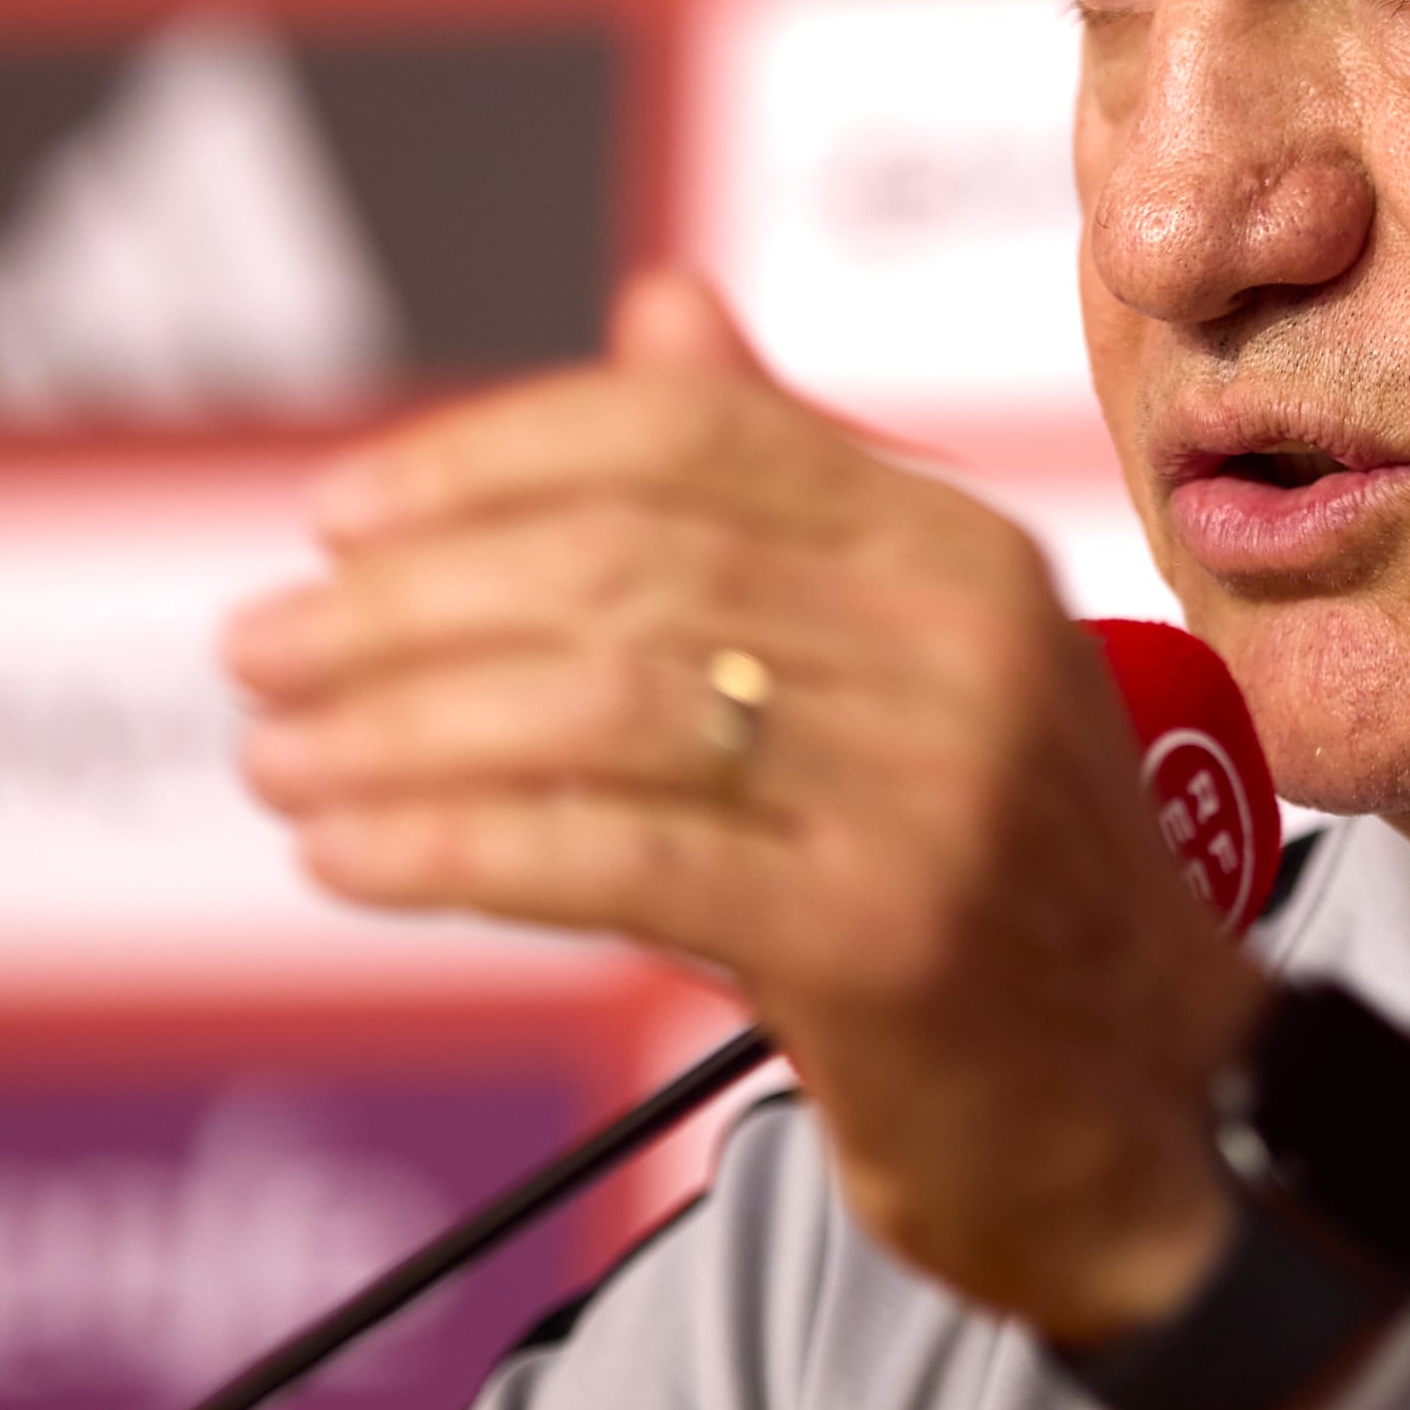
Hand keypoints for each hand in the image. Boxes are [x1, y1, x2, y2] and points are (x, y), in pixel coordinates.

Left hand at [222, 269, 1269, 1341]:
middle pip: (626, 565)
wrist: (1149, 1105)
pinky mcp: (882, 934)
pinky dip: (451, 848)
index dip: (491, 459)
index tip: (340, 518)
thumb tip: (660, 304)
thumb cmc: (993, 878)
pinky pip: (614, 857)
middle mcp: (962, 641)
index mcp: (959, 546)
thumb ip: (785, 490)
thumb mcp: (917, 658)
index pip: (690, 436)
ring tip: (278, 757)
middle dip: (406, 603)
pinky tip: (348, 856)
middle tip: (261, 649)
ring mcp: (934, 787)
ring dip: (399, 728)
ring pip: (603, 705)